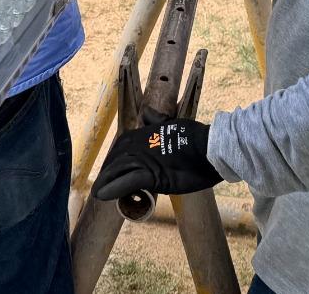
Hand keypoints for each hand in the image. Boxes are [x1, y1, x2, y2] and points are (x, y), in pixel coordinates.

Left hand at [91, 118, 222, 199]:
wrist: (211, 148)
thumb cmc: (195, 137)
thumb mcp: (172, 125)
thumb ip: (157, 120)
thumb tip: (148, 112)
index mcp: (143, 133)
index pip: (120, 148)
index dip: (113, 162)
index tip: (110, 172)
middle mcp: (138, 144)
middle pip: (115, 160)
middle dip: (106, 173)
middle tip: (100, 187)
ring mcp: (143, 159)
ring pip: (117, 171)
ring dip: (105, 182)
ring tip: (97, 194)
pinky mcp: (151, 175)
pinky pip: (127, 182)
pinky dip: (113, 188)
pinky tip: (103, 196)